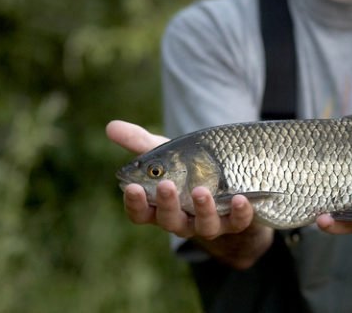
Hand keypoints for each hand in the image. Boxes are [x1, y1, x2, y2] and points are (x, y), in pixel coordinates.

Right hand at [106, 120, 273, 268]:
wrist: (229, 183)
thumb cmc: (190, 170)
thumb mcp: (167, 155)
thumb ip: (140, 142)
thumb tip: (110, 126)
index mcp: (160, 206)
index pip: (140, 212)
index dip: (134, 202)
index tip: (131, 186)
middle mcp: (182, 219)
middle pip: (169, 220)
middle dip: (167, 204)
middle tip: (166, 185)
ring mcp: (209, 223)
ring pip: (203, 226)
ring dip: (202, 209)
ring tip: (201, 191)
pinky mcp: (236, 221)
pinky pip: (238, 222)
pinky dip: (240, 212)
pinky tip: (241, 198)